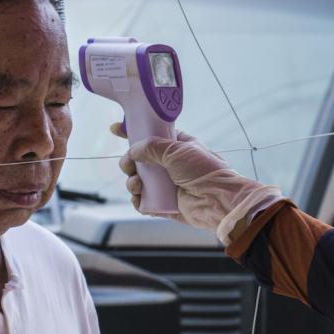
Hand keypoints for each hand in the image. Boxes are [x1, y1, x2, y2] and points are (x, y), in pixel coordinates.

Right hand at [113, 123, 281, 241]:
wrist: (218, 200)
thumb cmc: (204, 170)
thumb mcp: (177, 149)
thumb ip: (151, 147)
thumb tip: (133, 150)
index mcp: (177, 147)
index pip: (151, 137)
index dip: (133, 133)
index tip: (115, 129)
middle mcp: (171, 165)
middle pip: (140, 161)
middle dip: (129, 162)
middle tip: (127, 165)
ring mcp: (168, 185)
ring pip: (139, 181)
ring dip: (132, 182)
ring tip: (136, 184)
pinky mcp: (165, 204)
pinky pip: (144, 202)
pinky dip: (137, 200)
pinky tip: (138, 198)